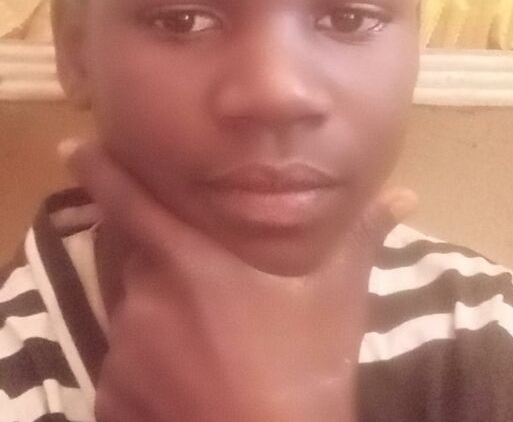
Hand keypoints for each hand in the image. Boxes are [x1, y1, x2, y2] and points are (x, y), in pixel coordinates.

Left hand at [61, 140, 415, 421]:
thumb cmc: (308, 360)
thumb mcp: (339, 290)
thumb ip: (363, 233)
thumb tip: (405, 194)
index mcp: (190, 258)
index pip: (129, 201)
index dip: (100, 170)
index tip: (77, 147)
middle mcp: (147, 296)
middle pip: (131, 258)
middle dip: (150, 257)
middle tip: (190, 280)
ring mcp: (126, 349)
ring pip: (130, 315)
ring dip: (155, 316)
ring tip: (202, 342)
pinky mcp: (113, 395)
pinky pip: (123, 367)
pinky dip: (146, 365)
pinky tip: (187, 378)